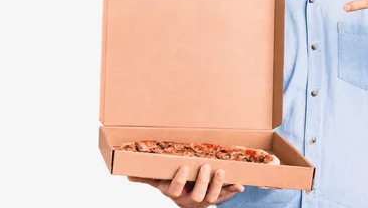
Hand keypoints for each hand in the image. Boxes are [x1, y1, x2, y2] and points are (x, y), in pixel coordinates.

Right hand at [127, 164, 243, 207]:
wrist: (186, 196)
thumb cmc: (172, 183)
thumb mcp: (158, 179)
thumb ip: (146, 176)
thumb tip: (127, 175)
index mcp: (174, 193)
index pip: (175, 190)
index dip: (180, 180)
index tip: (184, 167)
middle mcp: (189, 199)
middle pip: (197, 196)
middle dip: (202, 182)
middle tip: (205, 166)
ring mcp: (203, 200)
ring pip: (212, 198)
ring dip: (218, 185)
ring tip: (221, 171)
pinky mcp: (215, 198)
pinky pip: (225, 197)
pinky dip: (232, 191)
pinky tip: (240, 185)